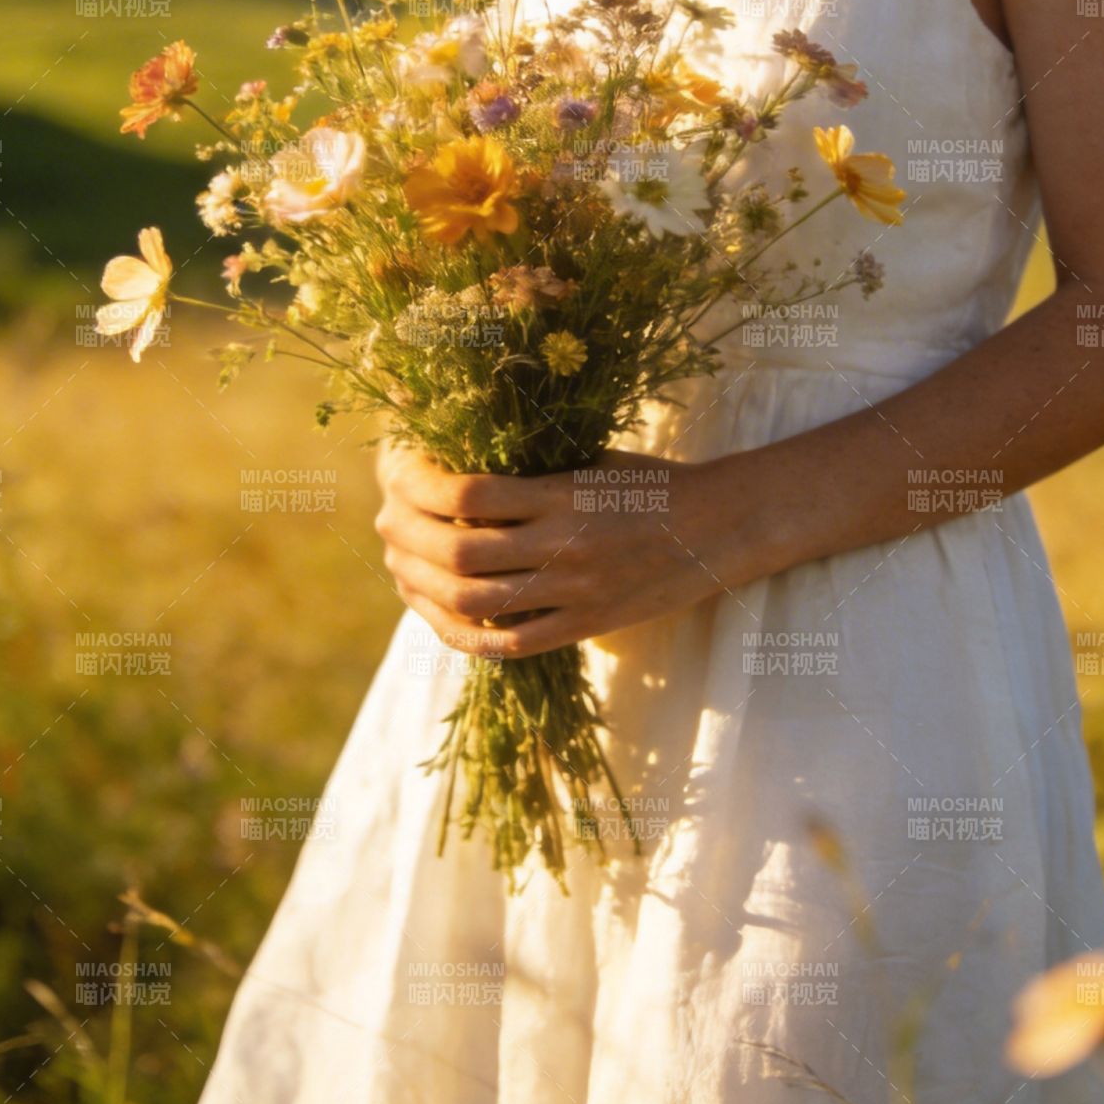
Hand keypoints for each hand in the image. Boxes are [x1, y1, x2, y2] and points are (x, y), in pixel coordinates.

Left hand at [373, 443, 749, 657]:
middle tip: (383, 524)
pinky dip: (460, 633)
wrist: (719, 528)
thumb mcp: (590, 459)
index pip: (467, 493)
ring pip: (472, 603)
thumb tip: (447, 471)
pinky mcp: (584, 625)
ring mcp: (573, 592)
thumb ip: (529, 472)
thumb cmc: (650, 482)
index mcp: (563, 493)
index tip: (396, 475)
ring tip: (398, 566)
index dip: (416, 485)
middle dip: (404, 538)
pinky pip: (508, 644)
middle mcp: (564, 545)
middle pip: (457, 553)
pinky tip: (435, 615)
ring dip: (418, 587)